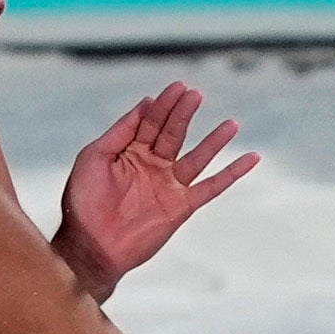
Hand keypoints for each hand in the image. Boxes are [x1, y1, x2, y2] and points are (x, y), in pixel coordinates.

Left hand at [57, 81, 255, 301]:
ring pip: (197, 157)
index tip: (177, 87)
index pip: (150, 121)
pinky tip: (251, 158)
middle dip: (184, 113)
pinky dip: (232, 173)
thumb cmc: (83, 202)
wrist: (90, 245)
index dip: (163, 104)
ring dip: (214, 140)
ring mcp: (168, 185)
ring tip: (232, 124)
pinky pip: (212, 187)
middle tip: (196, 94)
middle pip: (174, 133)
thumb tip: (145, 104)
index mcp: (129, 151)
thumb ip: (120, 132)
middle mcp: (152, 165)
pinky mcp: (182, 206)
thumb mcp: (94, 157)